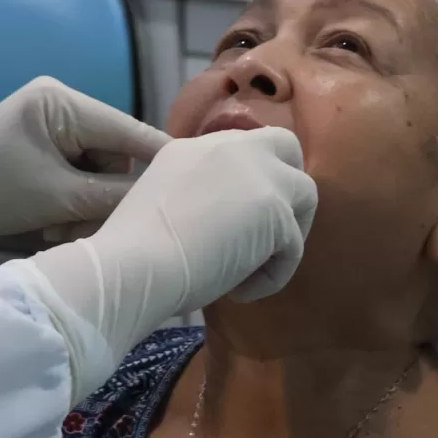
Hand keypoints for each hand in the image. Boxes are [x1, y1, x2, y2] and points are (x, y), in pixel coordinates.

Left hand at [0, 78, 168, 283]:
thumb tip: (161, 199)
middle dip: (106, 193)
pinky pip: (77, 170)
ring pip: (97, 166)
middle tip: (90, 228)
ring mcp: (48, 121)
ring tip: (62, 229)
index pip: (127, 129)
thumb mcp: (59, 198)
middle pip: (114, 151)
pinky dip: (72, 199)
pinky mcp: (41, 142)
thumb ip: (114, 196)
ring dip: (88, 203)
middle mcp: (58, 101)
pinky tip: (55, 222)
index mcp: (60, 101)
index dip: (160, 158)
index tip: (193, 183)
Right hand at [4, 128, 317, 399]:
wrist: (134, 263)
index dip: (250, 179)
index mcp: (195, 148)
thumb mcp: (163, 203)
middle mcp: (231, 148)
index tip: (238, 216)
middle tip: (268, 232)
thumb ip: (197, 196)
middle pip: (286, 147)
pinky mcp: (276, 210)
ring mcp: (258, 173)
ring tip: (249, 269)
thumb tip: (223, 224)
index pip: (243, 147)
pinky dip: (271, 277)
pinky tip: (237, 291)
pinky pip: (293, 249)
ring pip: (304, 195)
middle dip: (286, 186)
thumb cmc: (133, 250)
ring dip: (286, 235)